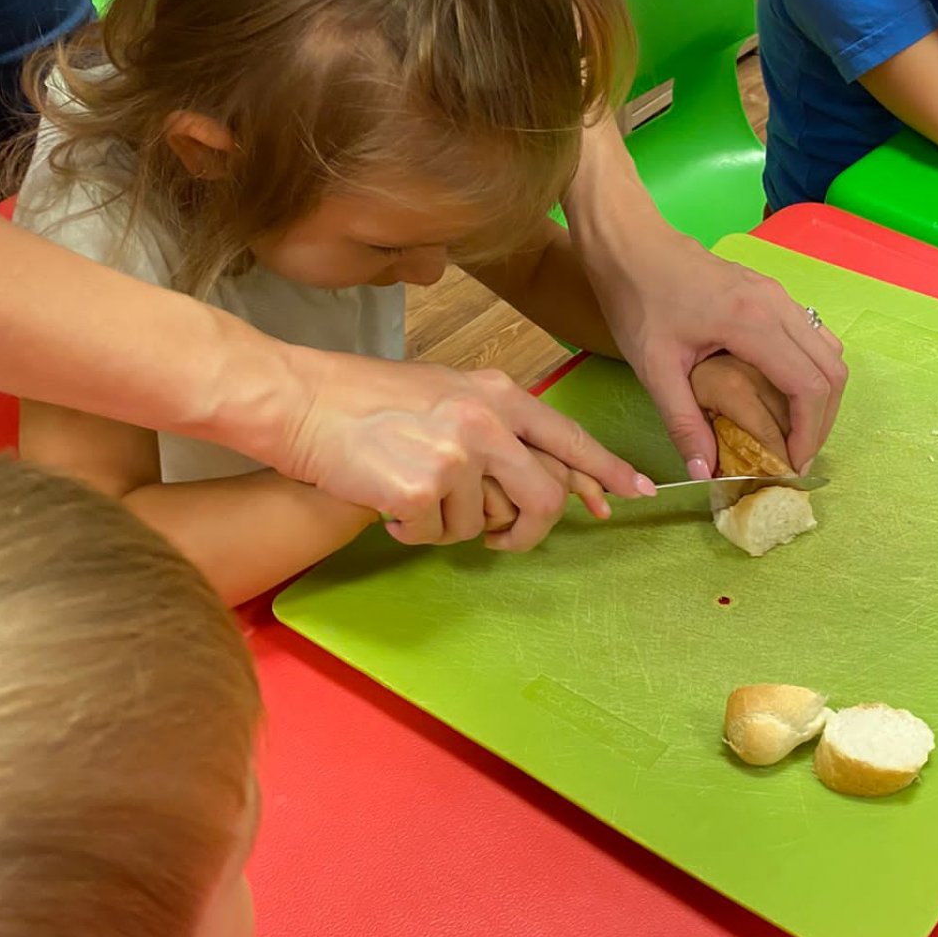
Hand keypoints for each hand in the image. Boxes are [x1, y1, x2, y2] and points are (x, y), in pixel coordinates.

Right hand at [284, 350, 649, 551]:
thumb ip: (496, 428)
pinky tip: (385, 502)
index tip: (638, 492)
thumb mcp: (444, 394)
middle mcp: (486, 422)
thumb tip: (539, 477)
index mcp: (496, 394)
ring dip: (445, 525)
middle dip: (526, 532)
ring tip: (407, 491)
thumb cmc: (363, 400)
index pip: (569, 437)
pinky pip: (435, 536)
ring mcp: (456, 456)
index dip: (605, 470)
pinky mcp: (423, 489)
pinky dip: (409, 531)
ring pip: (480, 525)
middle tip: (499, 542)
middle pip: (544, 498)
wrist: (299, 400)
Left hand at [586, 222, 844, 476]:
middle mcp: (777, 305)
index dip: (809, 433)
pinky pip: (812, 336)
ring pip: (829, 351)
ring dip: (821, 396)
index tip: (792, 465)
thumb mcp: (653, 369)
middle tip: (797, 455)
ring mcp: (778, 295)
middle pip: (832, 371)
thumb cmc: (637, 300)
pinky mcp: (771, 293)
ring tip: (794, 431)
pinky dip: (812, 371)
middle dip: (822, 420)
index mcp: (752, 323)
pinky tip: (784, 395)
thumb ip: (683, 423)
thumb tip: (704, 472)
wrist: (630, 245)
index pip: (809, 386)